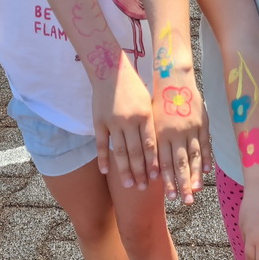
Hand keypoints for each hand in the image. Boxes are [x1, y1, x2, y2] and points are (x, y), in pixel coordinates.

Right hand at [91, 51, 158, 188]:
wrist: (111, 71)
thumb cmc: (134, 88)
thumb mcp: (148, 103)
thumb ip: (151, 124)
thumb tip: (160, 147)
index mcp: (145, 116)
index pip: (150, 145)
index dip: (153, 163)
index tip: (156, 178)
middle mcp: (130, 121)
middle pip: (136, 152)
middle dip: (140, 172)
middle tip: (142, 188)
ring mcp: (113, 122)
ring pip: (119, 152)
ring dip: (124, 170)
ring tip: (128, 185)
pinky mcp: (98, 122)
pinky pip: (101, 144)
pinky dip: (103, 158)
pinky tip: (105, 171)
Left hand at [153, 74, 211, 204]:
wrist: (173, 79)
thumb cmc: (158, 102)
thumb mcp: (151, 121)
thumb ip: (154, 143)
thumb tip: (153, 167)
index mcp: (161, 134)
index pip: (164, 163)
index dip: (168, 180)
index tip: (170, 196)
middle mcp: (176, 134)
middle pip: (180, 164)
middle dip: (183, 184)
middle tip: (185, 201)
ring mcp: (191, 129)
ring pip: (194, 156)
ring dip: (196, 175)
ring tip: (197, 190)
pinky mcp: (202, 123)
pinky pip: (205, 144)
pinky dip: (207, 158)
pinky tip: (207, 171)